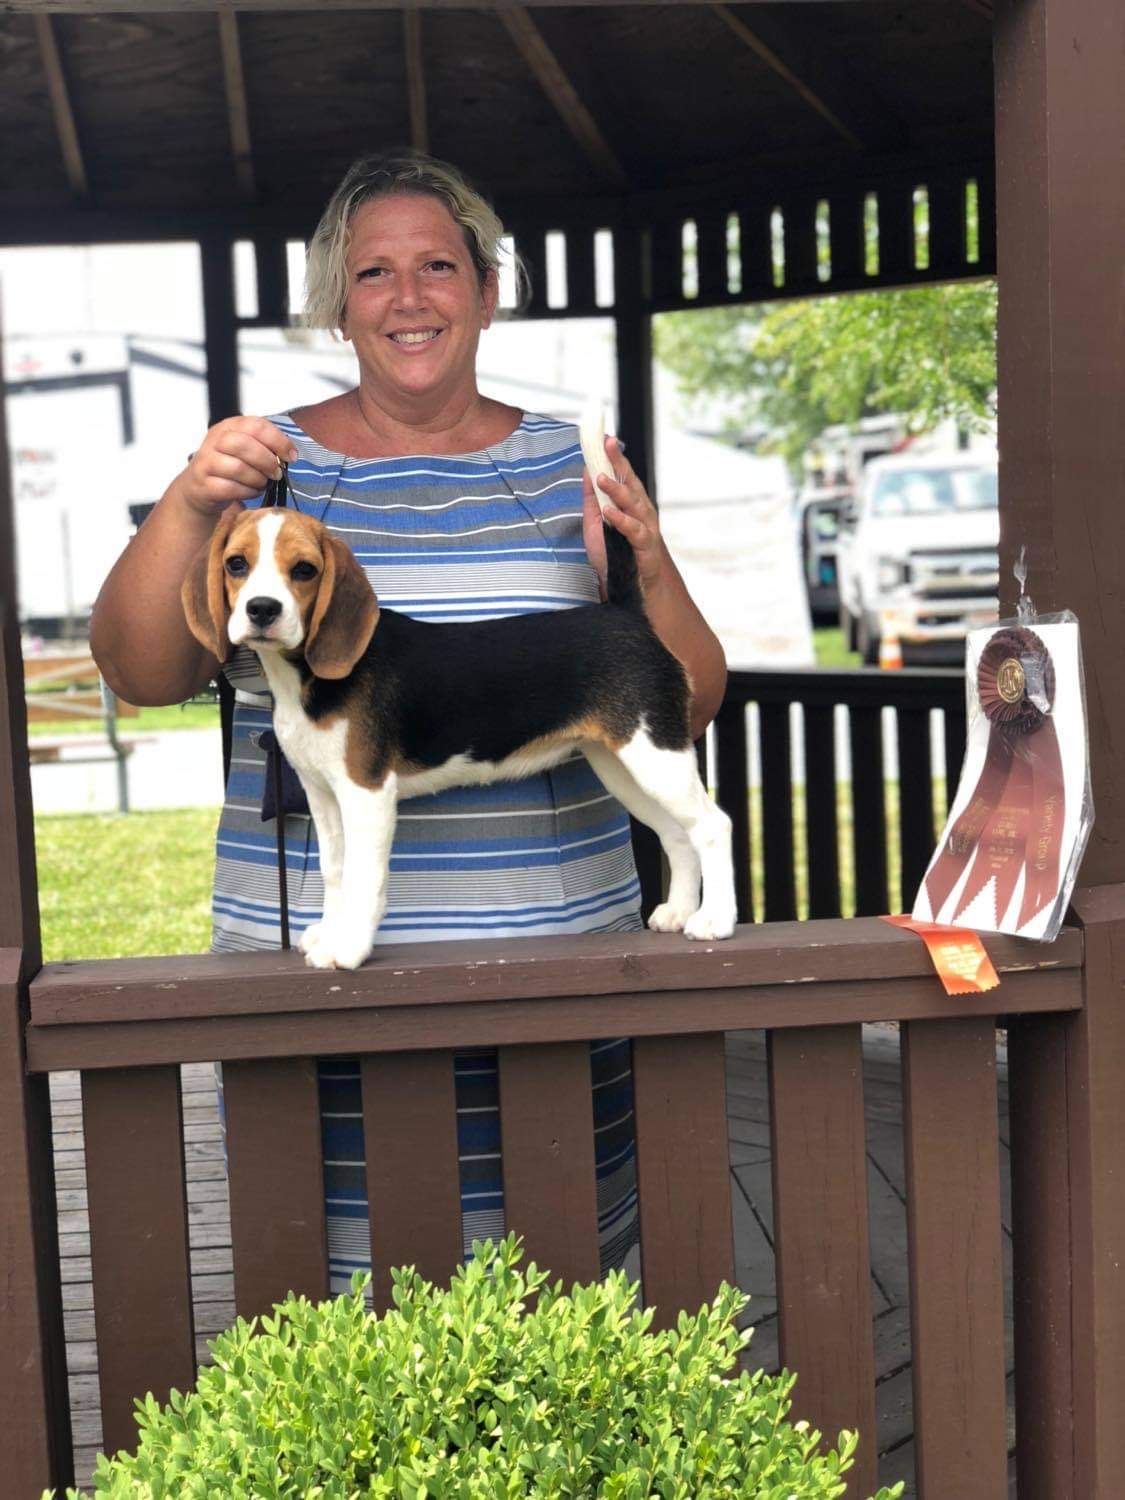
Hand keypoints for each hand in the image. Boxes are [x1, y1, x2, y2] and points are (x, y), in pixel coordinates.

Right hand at [173, 416, 298, 519]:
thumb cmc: (227, 467)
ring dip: (258, 479)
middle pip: (243, 444)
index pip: (256, 425)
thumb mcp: (244, 449)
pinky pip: (231, 488)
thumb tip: (289, 454)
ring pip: (238, 468)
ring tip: (262, 483)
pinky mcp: (204, 484)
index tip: (290, 455)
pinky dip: (247, 492)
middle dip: (267, 461)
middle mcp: (215, 441)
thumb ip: (265, 446)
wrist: (199, 488)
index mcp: (229, 427)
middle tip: (276, 473)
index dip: (278, 440)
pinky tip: (251, 491)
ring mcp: (207, 462)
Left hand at [581, 436, 668, 594]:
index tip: (605, 437)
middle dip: (619, 463)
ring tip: (602, 478)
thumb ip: (593, 496)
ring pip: (633, 503)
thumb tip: (587, 468)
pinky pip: (633, 530)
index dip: (614, 456)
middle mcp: (641, 511)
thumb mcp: (598, 520)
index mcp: (631, 502)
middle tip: (607, 444)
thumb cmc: (617, 552)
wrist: (634, 587)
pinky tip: (610, 512)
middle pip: (630, 482)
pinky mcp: (645, 546)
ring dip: (617, 489)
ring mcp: (645, 527)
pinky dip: (621, 520)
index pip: (622, 474)